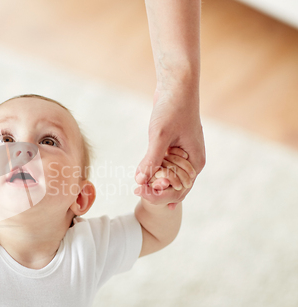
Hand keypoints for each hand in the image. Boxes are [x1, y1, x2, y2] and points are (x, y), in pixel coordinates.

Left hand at [135, 89, 204, 204]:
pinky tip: (141, 175)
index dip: (159, 195)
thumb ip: (151, 159)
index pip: (179, 190)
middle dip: (155, 190)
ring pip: (168, 177)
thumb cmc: (172, 108)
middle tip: (135, 190)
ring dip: (154, 181)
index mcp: (195, 162)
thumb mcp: (160, 135)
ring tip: (137, 185)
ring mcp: (183, 155)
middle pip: (174, 187)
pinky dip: (154, 170)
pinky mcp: (174, 148)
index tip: (139, 191)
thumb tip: (140, 180)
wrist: (176, 87)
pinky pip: (164, 166)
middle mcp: (192, 162)